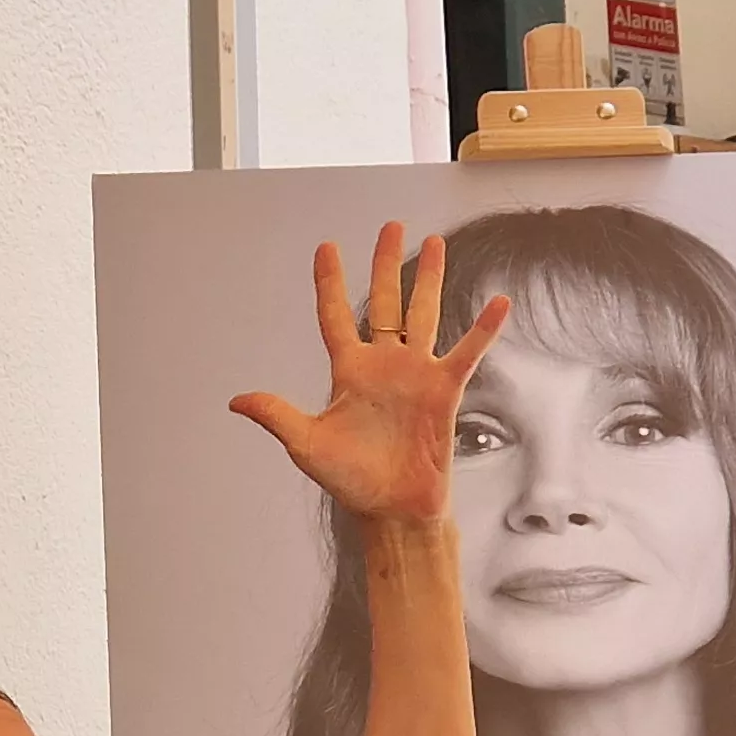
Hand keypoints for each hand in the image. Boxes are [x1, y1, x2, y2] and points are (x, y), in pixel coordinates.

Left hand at [230, 222, 511, 529]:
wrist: (392, 510)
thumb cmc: (350, 481)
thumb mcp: (306, 445)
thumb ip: (277, 416)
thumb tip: (236, 400)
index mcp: (348, 372)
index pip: (334, 316)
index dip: (329, 282)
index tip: (326, 247)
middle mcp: (383, 365)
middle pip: (383, 302)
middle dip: (386, 264)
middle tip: (391, 226)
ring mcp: (415, 375)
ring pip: (422, 314)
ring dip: (428, 279)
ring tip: (434, 242)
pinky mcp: (443, 392)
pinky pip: (465, 353)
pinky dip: (483, 330)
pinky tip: (499, 302)